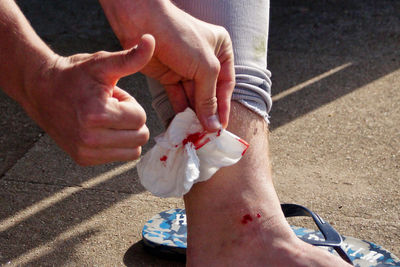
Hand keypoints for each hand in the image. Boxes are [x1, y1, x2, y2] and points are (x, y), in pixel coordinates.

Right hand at [22, 35, 154, 164]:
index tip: (112, 96)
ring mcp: (86, 152)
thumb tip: (151, 40)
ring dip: (126, 134)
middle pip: (140, 137)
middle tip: (111, 107)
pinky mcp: (83, 160)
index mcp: (97, 114)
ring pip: (133, 151)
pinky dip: (116, 144)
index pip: (140, 118)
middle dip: (130, 120)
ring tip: (107, 118)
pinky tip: (100, 129)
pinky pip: (118, 157)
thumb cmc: (74, 75)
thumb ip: (130, 58)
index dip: (130, 104)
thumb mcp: (103, 63)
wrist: (40, 90)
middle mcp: (90, 139)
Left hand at [100, 0, 234, 130]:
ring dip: (194, 114)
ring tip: (194, 133)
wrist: (142, 21)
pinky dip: (179, 110)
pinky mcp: (168, 75)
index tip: (220, 128)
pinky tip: (182, 125)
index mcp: (222, 51)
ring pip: (193, 97)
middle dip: (207, 114)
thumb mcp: (204, 67)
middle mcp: (205, 60)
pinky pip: (177, 96)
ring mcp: (186, 68)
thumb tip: (213, 126)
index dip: (223, 107)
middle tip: (206, 135)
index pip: (226, 85)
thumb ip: (209, 98)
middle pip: (209, 93)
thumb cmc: (180, 37)